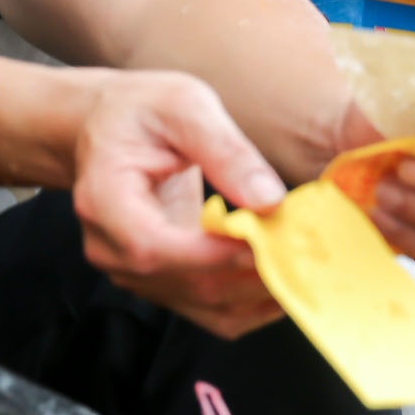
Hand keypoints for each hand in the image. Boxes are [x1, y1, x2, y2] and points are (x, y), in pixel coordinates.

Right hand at [72, 70, 286, 337]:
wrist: (105, 128)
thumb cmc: (140, 110)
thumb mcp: (184, 105)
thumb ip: (226, 151)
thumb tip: (269, 200)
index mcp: (104, 199)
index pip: (155, 246)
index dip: (216, 252)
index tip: (271, 237)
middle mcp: (111, 248)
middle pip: (188, 284)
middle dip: (254, 272)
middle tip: (311, 247)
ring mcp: (132, 273)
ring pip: (206, 305)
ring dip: (261, 291)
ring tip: (309, 260)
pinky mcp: (158, 283)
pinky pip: (210, 309)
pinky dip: (252, 301)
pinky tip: (286, 275)